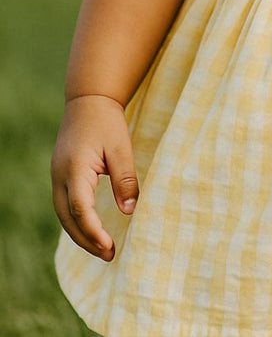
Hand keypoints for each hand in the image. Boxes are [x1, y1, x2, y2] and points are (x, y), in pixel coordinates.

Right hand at [51, 94, 138, 261]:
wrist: (88, 101)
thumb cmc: (107, 122)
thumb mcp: (121, 147)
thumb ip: (124, 178)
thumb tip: (129, 211)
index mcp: (74, 169)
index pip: (80, 209)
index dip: (94, 231)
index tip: (110, 248)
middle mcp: (60, 177)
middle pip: (68, 219)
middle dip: (86, 241)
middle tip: (109, 256)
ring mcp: (57, 178)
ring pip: (64, 216)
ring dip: (80, 235)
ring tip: (103, 250)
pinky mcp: (61, 177)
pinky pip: (65, 207)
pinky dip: (76, 223)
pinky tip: (91, 231)